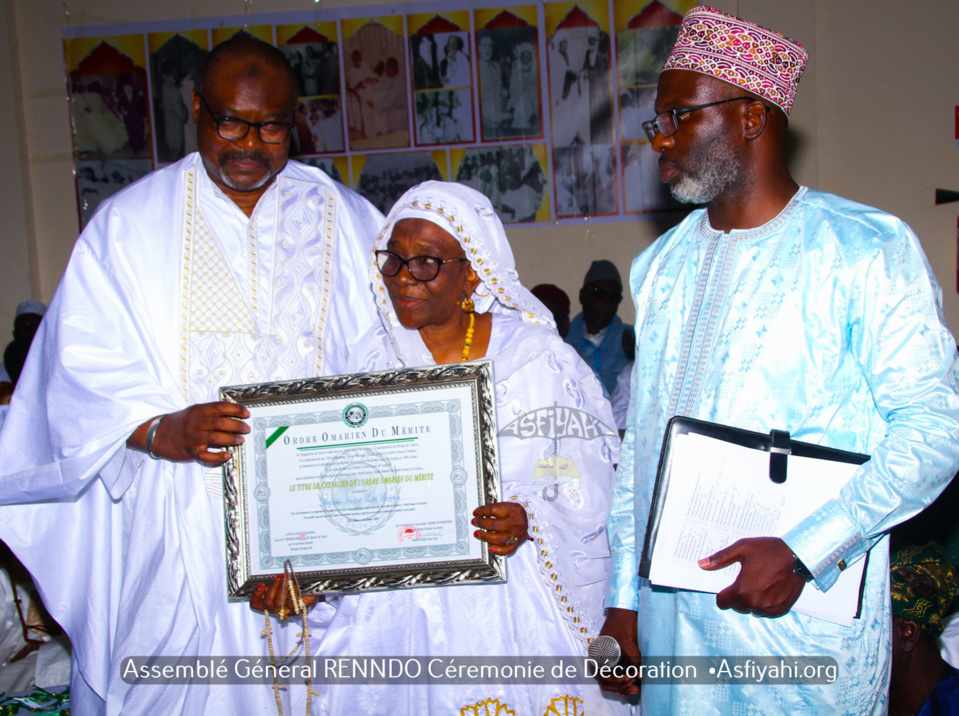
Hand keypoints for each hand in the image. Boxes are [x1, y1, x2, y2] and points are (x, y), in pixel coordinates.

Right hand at [129, 402, 249, 465]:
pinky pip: (206, 456)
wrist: (157, 435)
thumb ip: (210, 412)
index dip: (235, 410)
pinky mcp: (190, 452)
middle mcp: (195, 423)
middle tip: (246, 428)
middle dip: (236, 425)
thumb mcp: (193, 412)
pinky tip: (227, 455)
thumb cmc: (179, 423)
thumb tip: (232, 413)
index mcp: (197, 411)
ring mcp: (192, 438)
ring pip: (215, 438)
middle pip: (219, 422)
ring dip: (231, 439)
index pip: (220, 407)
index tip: (246, 413)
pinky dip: (218, 456)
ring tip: (240, 440)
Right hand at [250, 574, 316, 618]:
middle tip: (279, 576)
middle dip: (272, 587)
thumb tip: (273, 573)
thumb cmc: (295, 583)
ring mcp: (285, 611)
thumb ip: (276, 578)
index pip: (255, 603)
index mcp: (269, 602)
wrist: (313, 586)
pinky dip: (292, 595)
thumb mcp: (284, 580)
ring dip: (281, 589)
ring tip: (287, 578)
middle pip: (267, 603)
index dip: (256, 595)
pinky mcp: (297, 610)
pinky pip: (291, 605)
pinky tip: (295, 587)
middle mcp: (275, 609)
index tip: (261, 584)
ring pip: (277, 604)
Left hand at [472, 502, 527, 555]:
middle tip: (475, 522)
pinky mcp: (518, 543)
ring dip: (486, 537)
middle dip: (482, 523)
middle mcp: (517, 522)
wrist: (530, 520)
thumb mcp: (507, 506)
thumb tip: (478, 514)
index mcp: (514, 510)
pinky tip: (490, 548)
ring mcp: (518, 534)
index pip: (494, 509)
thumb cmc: (515, 514)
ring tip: (478, 534)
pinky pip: (508, 550)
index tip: (476, 513)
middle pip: (496, 524)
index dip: (482, 511)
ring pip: (500, 538)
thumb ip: (494, 509)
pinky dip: (498, 550)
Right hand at [596, 608, 640, 695]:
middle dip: (620, 686)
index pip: (605, 677)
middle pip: (606, 681)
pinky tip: (630, 682)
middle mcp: (598, 656)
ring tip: (635, 685)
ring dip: (621, 684)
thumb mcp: (630, 642)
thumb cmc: (624, 622)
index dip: (619, 682)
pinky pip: (612, 672)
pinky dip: (620, 679)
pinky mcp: (610, 655)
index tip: (631, 678)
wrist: (624, 609)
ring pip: (609, 679)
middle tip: (635, 686)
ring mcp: (603, 656)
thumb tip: (639, 676)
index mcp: (598, 652)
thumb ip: (634, 660)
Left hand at [699, 537, 805, 616]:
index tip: (728, 587)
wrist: (798, 556)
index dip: (723, 595)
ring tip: (760, 583)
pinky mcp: (781, 610)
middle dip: (738, 596)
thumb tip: (701, 564)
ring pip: (751, 610)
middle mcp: (754, 603)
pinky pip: (766, 612)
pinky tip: (769, 590)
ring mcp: (768, 608)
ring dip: (751, 601)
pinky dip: (765, 604)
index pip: (722, 603)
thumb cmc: (770, 551)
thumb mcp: (742, 549)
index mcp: (742, 590)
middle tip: (747, 580)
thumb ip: (720, 558)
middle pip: (737, 607)